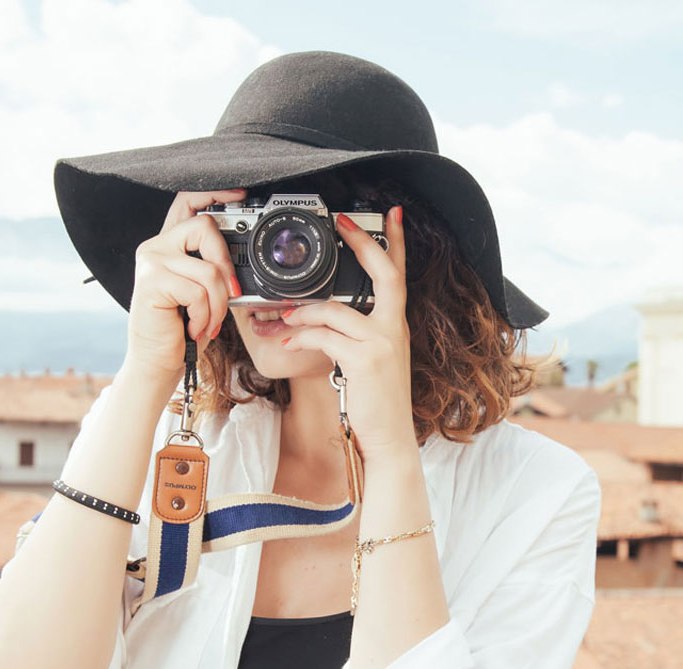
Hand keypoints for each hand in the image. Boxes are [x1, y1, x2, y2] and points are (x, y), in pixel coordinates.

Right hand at [122, 190, 245, 385]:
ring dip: (218, 305)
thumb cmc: (181, 328)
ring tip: (208, 322)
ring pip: (208, 269)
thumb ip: (213, 267)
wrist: (158, 360)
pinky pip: (198, 292)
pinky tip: (193, 327)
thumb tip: (242, 259)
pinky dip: (205, 316)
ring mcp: (152, 262)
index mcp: (169, 244)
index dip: (214, 193)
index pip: (187, 202)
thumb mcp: (202, 291)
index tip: (239, 194)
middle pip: (204, 227)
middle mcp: (156, 246)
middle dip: (226, 263)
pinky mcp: (151, 282)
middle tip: (228, 293)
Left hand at [279, 206, 414, 455]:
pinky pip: (324, 336)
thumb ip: (356, 335)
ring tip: (283, 317)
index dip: (396, 242)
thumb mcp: (372, 361)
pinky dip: (301, 335)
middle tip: (343, 222)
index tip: (391, 214)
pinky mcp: (364, 360)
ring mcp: (382, 343)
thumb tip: (322, 317)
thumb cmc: (376, 403)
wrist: (389, 440)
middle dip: (363, 243)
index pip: (399, 274)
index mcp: (395, 325)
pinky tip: (287, 341)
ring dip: (303, 311)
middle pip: (384, 274)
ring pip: (336, 309)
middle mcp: (394, 329)